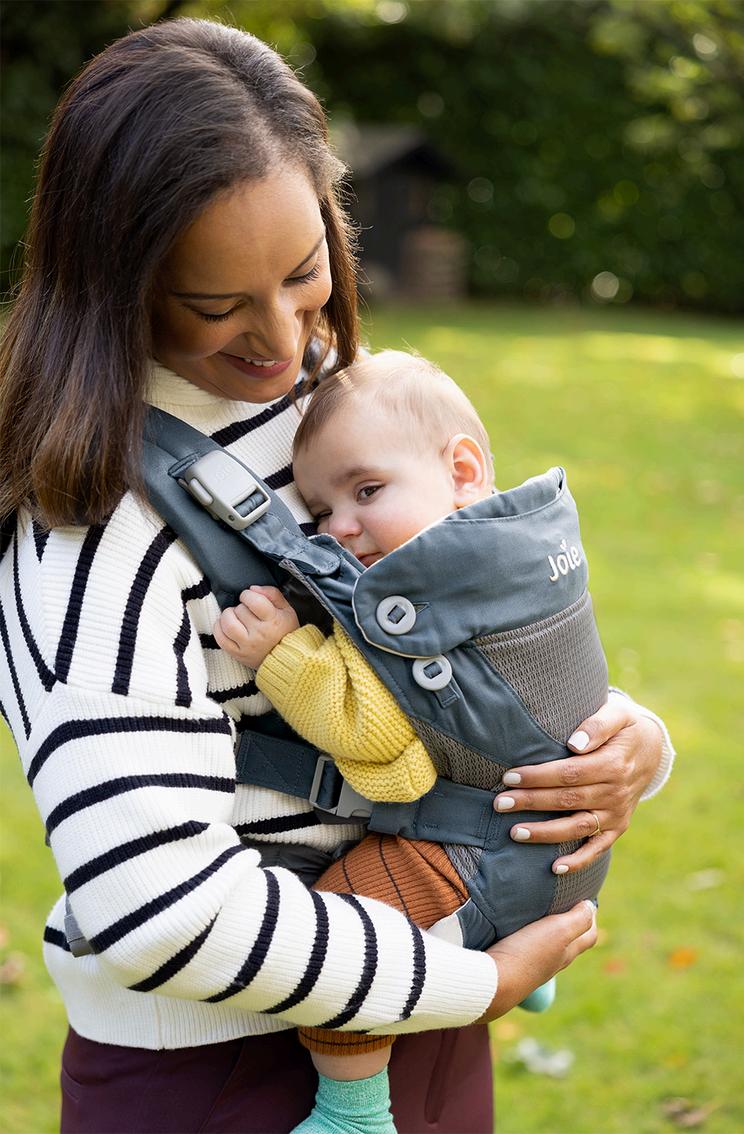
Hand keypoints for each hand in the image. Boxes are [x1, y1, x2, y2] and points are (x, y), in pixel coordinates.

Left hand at [214, 585, 299, 669]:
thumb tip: (253, 588)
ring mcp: (247, 645)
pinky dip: (219, 628)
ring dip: (228, 615)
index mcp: (273, 620)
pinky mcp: (238, 654)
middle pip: (240, 610)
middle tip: (246, 610)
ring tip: (234, 616)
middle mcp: (260, 634)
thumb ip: (272, 594)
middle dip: (241, 606)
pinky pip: (220, 639)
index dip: (247, 595)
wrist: (287, 659)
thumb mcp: (287, 610)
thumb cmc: (286, 632)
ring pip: (227, 624)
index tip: (249, 597)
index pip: (254, 601)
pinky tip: (225, 625)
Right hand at [479, 900, 596, 1020]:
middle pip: (571, 941)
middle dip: (573, 920)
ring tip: (541, 907)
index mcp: (567, 953)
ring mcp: (533, 965)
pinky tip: (518, 925)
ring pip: (548, 944)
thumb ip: (578, 920)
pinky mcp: (513, 963)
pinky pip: (529, 947)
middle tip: (565, 899)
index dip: (591, 917)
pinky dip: (530, 933)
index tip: (585, 898)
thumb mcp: (559, 932)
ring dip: (550, 927)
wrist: (493, 982)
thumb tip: (590, 907)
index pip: (589, 936)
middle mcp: (553, 961)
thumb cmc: (528, 954)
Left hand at [493, 695, 662, 872]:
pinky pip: (598, 848)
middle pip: (567, 800)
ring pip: (578, 828)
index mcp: (613, 764)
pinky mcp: (618, 827)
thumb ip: (597, 725)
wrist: (653, 749)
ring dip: (546, 833)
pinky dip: (578, 861)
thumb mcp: (618, 714)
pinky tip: (555, 869)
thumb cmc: (625, 726)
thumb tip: (574, 743)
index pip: (569, 773)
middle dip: (531, 803)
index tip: (509, 777)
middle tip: (499, 803)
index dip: (538, 777)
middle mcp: (616, 793)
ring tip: (515, 833)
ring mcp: (617, 813)